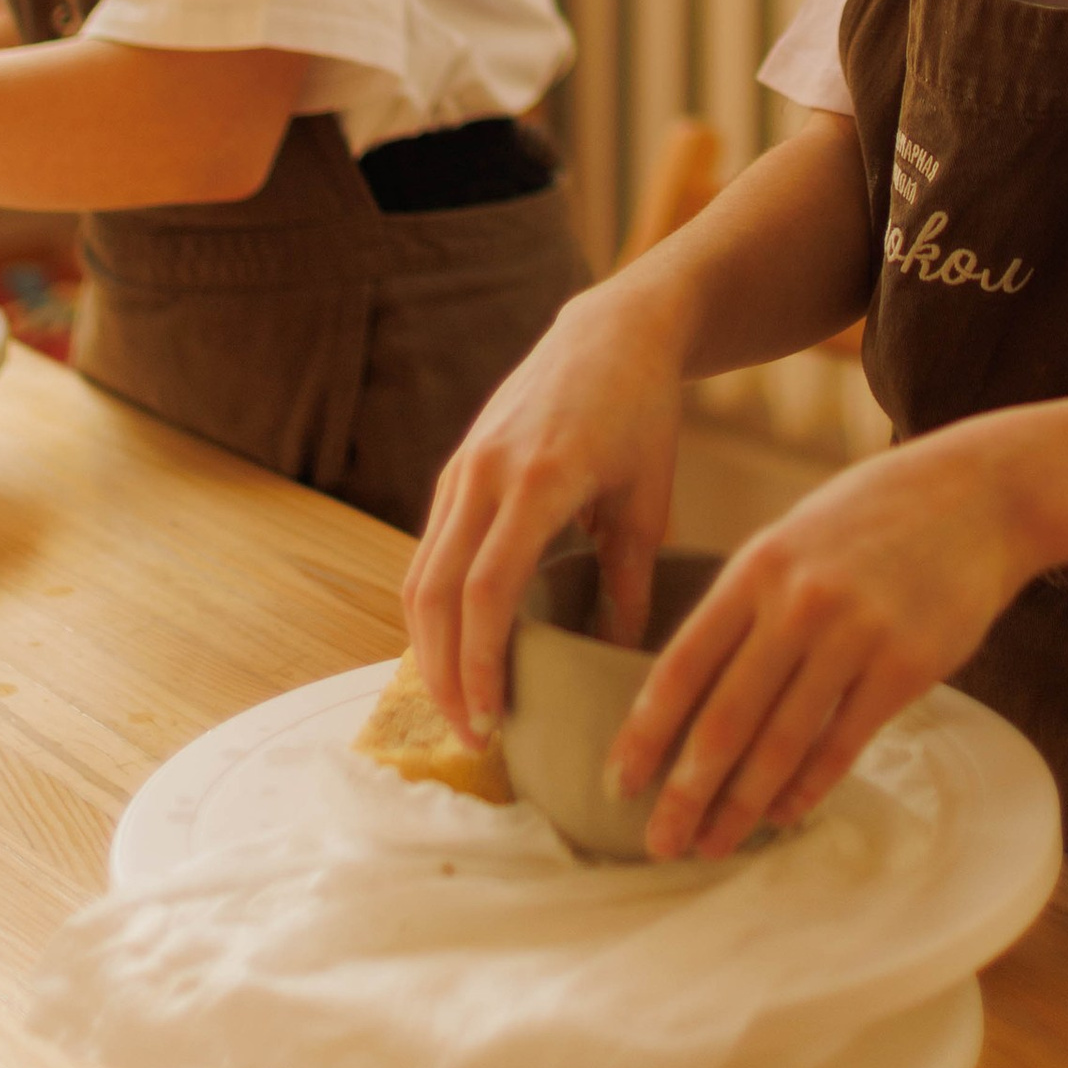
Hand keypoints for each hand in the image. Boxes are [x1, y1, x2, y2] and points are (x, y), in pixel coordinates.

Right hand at [403, 280, 688, 738]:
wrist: (612, 332)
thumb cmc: (644, 415)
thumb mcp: (649, 501)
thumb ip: (629, 585)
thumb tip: (613, 664)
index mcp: (540, 479)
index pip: (487, 590)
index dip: (479, 664)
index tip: (492, 722)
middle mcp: (485, 473)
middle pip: (435, 593)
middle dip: (442, 674)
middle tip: (471, 735)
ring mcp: (462, 469)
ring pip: (419, 576)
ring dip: (429, 649)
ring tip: (459, 706)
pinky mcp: (455, 469)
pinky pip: (428, 551)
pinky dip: (433, 609)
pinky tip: (456, 649)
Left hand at [607, 427, 1038, 861]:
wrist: (978, 494)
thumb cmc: (875, 515)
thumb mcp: (795, 534)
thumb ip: (749, 600)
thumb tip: (699, 683)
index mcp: (758, 566)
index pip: (682, 664)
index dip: (646, 732)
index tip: (619, 781)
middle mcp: (798, 602)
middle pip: (725, 718)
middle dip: (685, 791)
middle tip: (660, 841)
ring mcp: (855, 635)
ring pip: (782, 743)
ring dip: (742, 806)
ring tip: (715, 844)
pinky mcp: (906, 666)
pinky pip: (843, 744)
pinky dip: (807, 788)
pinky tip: (783, 814)